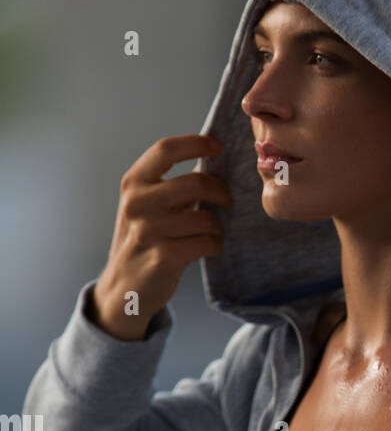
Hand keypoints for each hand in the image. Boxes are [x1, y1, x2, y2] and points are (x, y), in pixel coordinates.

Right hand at [92, 134, 230, 339]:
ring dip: (218, 226)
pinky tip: (210, 247)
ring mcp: (149, 231)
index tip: (218, 146)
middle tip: (227, 200)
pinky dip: (216, 245)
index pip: (166, 150)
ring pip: (205, 218)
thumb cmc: (144, 240)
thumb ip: (170, 185)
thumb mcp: (145, 205)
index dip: (196, 143)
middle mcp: (137, 203)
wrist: (124, 286)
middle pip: (195, 183)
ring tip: (214, 231)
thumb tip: (211, 162)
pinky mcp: (164, 257)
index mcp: (133, 183)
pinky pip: (207, 243)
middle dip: (220, 191)